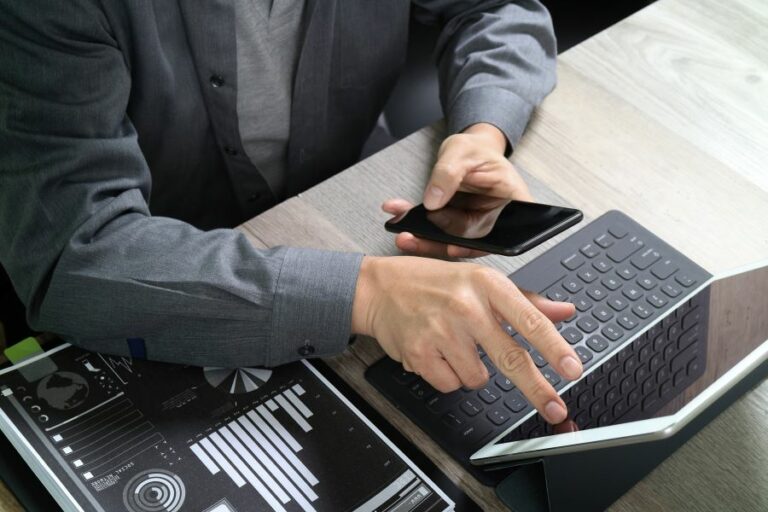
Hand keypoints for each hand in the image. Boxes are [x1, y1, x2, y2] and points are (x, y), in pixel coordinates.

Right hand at [352, 255, 582, 423]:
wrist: (380, 288)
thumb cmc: (433, 283)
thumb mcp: (480, 280)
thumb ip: (524, 300)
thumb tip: (564, 311)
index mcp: (486, 284)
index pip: (529, 319)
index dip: (554, 348)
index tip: (572, 369)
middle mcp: (465, 306)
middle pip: (510, 357)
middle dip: (537, 389)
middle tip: (556, 409)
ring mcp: (440, 331)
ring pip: (477, 378)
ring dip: (471, 371)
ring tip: (454, 345)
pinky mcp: (419, 353)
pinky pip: (450, 384)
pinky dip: (447, 375)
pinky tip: (436, 352)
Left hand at [384, 123, 531, 257]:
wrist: (467, 149)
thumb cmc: (475, 148)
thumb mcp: (462, 151)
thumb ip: (448, 174)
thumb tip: (433, 201)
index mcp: (514, 201)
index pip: (501, 232)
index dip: (476, 245)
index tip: (453, 247)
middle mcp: (497, 217)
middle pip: (470, 239)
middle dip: (438, 240)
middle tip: (412, 235)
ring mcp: (476, 222)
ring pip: (451, 239)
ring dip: (423, 237)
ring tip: (402, 232)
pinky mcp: (457, 222)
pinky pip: (438, 230)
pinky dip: (418, 225)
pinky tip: (400, 217)